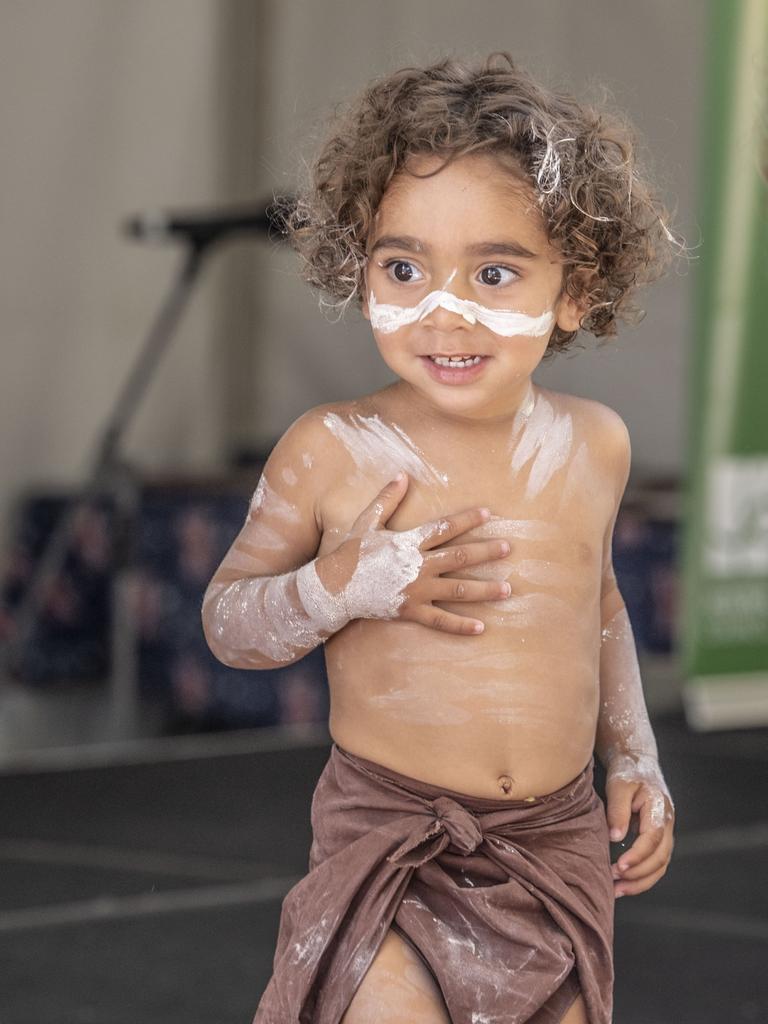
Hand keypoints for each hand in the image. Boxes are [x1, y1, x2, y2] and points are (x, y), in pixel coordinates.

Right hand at [319, 471, 510, 634]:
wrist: (333, 588)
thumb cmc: (350, 553)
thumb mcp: (366, 522)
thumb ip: (387, 499)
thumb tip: (402, 474)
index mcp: (409, 542)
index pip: (445, 527)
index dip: (468, 519)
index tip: (488, 514)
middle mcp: (417, 566)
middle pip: (459, 558)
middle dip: (486, 553)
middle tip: (508, 549)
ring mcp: (416, 591)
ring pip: (458, 591)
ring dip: (485, 590)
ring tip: (508, 589)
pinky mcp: (410, 611)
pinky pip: (440, 621)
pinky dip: (461, 625)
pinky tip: (482, 627)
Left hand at [605, 754, 674, 897]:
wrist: (638, 764)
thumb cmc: (627, 773)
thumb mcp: (618, 785)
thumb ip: (618, 810)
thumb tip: (615, 838)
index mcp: (659, 809)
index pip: (652, 839)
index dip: (637, 856)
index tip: (618, 867)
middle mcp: (667, 823)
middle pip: (660, 857)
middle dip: (639, 874)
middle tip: (614, 883)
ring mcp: (666, 832)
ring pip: (660, 865)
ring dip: (641, 881)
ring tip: (617, 891)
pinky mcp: (659, 838)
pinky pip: (656, 863)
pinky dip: (642, 876)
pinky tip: (624, 884)